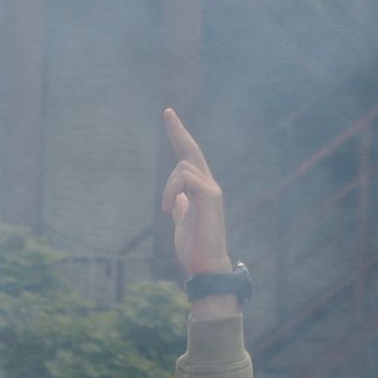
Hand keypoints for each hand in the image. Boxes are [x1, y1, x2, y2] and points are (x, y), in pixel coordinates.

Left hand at [161, 108, 228, 280]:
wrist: (206, 266)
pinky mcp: (211, 196)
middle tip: (167, 111)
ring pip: (182, 168)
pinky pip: (186, 178)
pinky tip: (169, 208)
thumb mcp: (183, 223)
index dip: (179, 138)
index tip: (170, 118)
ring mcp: (211, 189)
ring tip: (166, 209)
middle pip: (192, 150)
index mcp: (200, 190)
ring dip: (167, 188)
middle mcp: (209, 185)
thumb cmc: (195, 248)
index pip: (189, 158)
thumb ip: (181, 208)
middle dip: (178, 131)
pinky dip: (172, 191)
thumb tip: (177, 200)